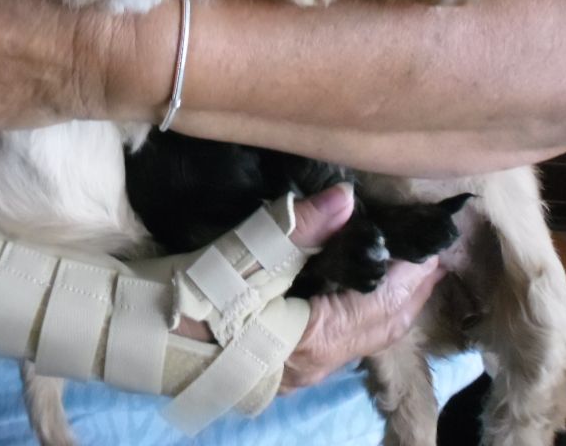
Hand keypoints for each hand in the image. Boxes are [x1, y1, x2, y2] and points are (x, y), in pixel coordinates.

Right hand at [170, 183, 442, 390]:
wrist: (127, 330)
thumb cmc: (184, 297)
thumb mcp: (236, 258)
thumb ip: (295, 230)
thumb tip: (349, 199)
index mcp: (312, 343)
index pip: (385, 306)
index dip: (416, 273)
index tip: (438, 237)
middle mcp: (311, 364)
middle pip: (380, 326)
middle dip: (410, 288)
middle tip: (432, 248)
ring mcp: (292, 365)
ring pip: (359, 332)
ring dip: (385, 298)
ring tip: (402, 260)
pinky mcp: (272, 357)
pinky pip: (335, 332)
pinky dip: (356, 304)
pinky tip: (352, 281)